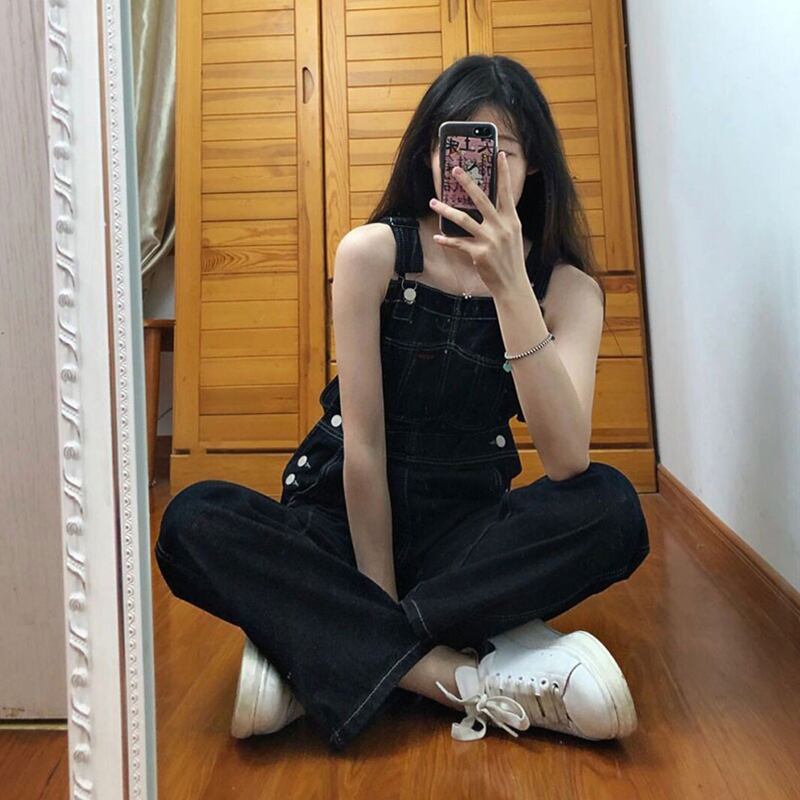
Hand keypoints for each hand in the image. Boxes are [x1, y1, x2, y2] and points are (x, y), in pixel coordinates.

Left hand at [429, 151, 527, 297]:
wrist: (512, 284)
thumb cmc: (510, 260)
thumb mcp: (512, 236)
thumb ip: (502, 221)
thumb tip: (489, 207)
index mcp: (511, 221)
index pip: (506, 192)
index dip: (502, 173)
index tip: (499, 155)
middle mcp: (501, 227)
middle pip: (481, 199)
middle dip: (467, 182)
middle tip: (455, 170)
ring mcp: (490, 240)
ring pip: (463, 219)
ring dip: (446, 209)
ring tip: (433, 202)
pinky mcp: (479, 253)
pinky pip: (458, 243)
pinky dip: (447, 240)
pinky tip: (437, 238)